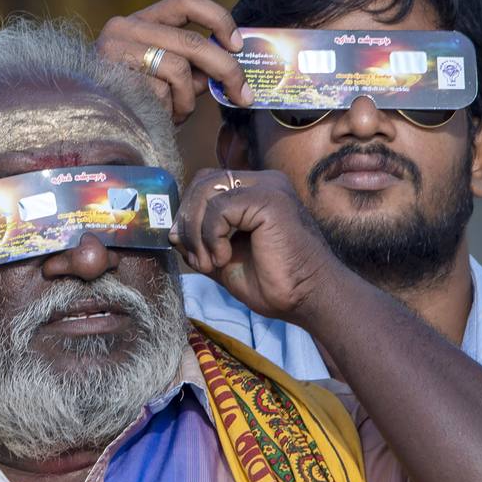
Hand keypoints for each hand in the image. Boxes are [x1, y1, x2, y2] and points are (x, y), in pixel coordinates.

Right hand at [95, 0, 250, 122]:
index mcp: (139, 21)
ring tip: (177, 113)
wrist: (86, 123)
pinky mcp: (113, 77)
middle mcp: (123, 28)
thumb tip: (234, 67)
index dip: (218, 19)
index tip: (238, 45)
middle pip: (192, 41)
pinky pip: (162, 94)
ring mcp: (115, 52)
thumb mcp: (165, 73)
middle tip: (243, 95)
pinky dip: (169, 111)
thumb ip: (193, 64)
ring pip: (179, 69)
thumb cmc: (131, 99)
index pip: (186, 1)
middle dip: (226, 69)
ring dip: (188, 99)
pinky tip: (157, 118)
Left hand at [170, 169, 344, 324]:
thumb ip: (200, 241)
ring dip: (196, 232)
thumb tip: (172, 233)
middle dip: (187, 220)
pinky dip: (211, 236)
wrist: (308, 299)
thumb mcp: (224, 258)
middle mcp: (262, 183)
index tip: (184, 247)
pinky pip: (220, 208)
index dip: (188, 212)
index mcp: (255, 192)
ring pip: (207, 192)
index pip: (206, 184)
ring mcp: (268, 188)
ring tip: (209, 262)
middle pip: (202, 182)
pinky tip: (224, 257)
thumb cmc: (274, 283)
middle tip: (195, 257)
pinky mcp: (269, 200)